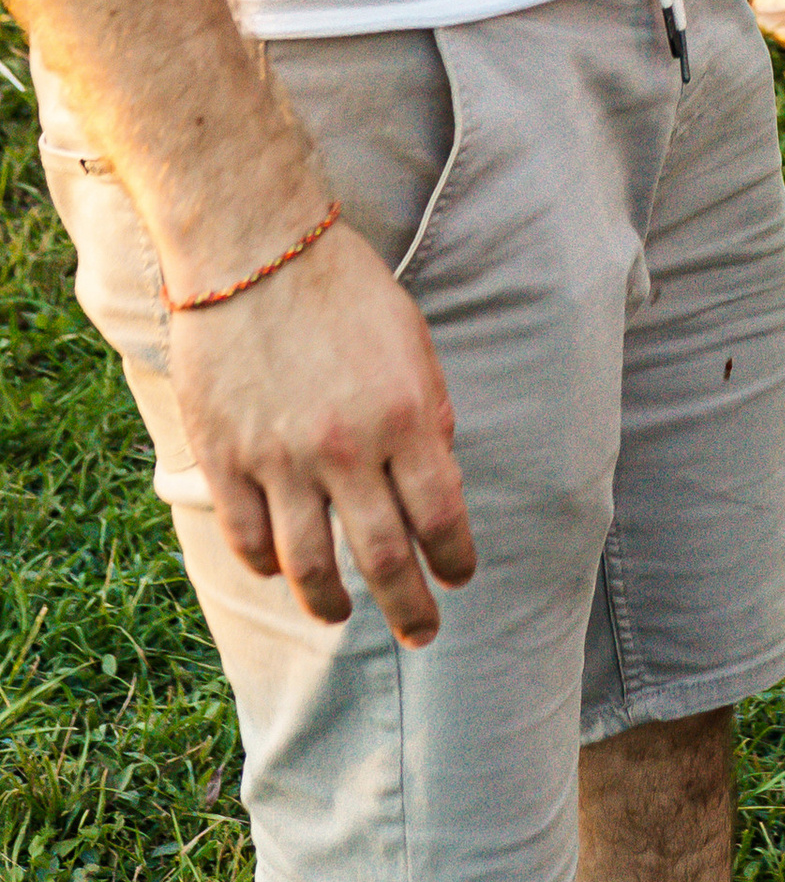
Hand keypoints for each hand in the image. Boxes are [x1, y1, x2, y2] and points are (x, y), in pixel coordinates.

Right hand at [168, 218, 474, 648]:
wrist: (254, 248)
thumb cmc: (344, 287)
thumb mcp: (412, 340)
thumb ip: (429, 411)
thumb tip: (440, 480)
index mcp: (406, 414)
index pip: (441, 517)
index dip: (454, 560)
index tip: (460, 578)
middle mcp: (347, 448)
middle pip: (384, 559)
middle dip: (410, 608)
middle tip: (422, 633)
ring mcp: (281, 459)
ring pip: (309, 567)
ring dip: (331, 604)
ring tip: (342, 616)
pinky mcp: (227, 458)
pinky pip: (250, 539)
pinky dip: (268, 565)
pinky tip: (282, 569)